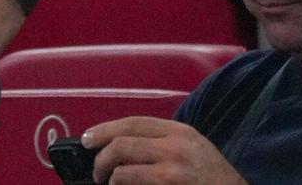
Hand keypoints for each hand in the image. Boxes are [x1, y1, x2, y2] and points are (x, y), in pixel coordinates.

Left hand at [84, 117, 247, 184]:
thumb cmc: (213, 179)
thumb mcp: (193, 149)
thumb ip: (163, 142)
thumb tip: (123, 145)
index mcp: (179, 131)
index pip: (133, 123)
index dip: (105, 129)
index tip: (88, 138)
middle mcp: (175, 145)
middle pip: (122, 142)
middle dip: (100, 156)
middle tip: (95, 170)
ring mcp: (173, 167)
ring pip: (122, 166)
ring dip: (108, 175)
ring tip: (106, 182)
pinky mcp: (170, 184)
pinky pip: (132, 182)